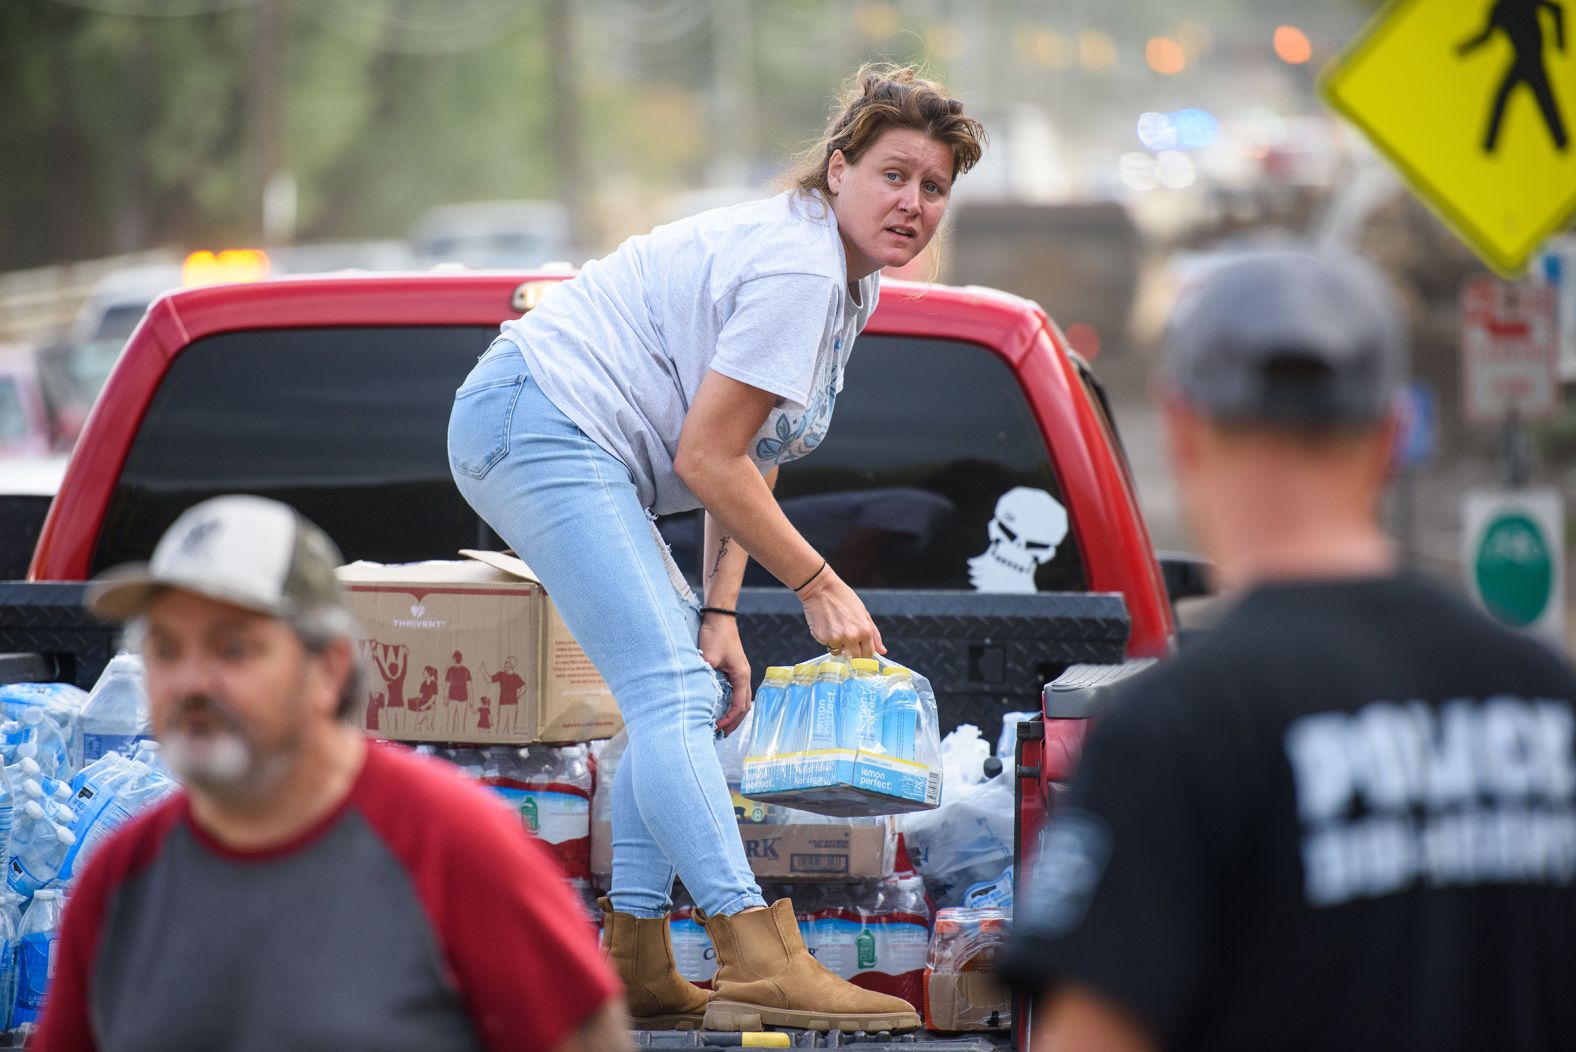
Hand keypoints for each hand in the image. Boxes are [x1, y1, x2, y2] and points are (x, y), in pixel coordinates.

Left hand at [699, 614, 752, 736]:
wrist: (719, 616)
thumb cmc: (716, 634)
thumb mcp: (708, 657)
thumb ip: (704, 675)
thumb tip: (694, 694)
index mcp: (741, 675)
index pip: (739, 705)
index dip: (729, 719)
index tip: (717, 728)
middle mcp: (744, 675)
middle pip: (744, 706)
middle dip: (734, 722)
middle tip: (720, 734)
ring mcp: (740, 672)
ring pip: (742, 699)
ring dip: (733, 714)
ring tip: (721, 725)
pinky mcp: (733, 668)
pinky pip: (736, 691)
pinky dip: (730, 703)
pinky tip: (719, 707)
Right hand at [798, 566, 885, 658]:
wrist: (821, 588)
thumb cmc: (844, 598)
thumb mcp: (864, 613)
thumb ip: (874, 634)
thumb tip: (883, 651)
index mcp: (865, 631)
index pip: (868, 655)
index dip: (865, 655)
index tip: (861, 653)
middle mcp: (851, 637)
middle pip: (855, 658)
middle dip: (853, 653)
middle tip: (848, 641)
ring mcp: (836, 639)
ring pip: (839, 652)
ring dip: (839, 645)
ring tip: (836, 627)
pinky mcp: (822, 638)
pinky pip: (828, 645)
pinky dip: (828, 639)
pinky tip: (827, 625)